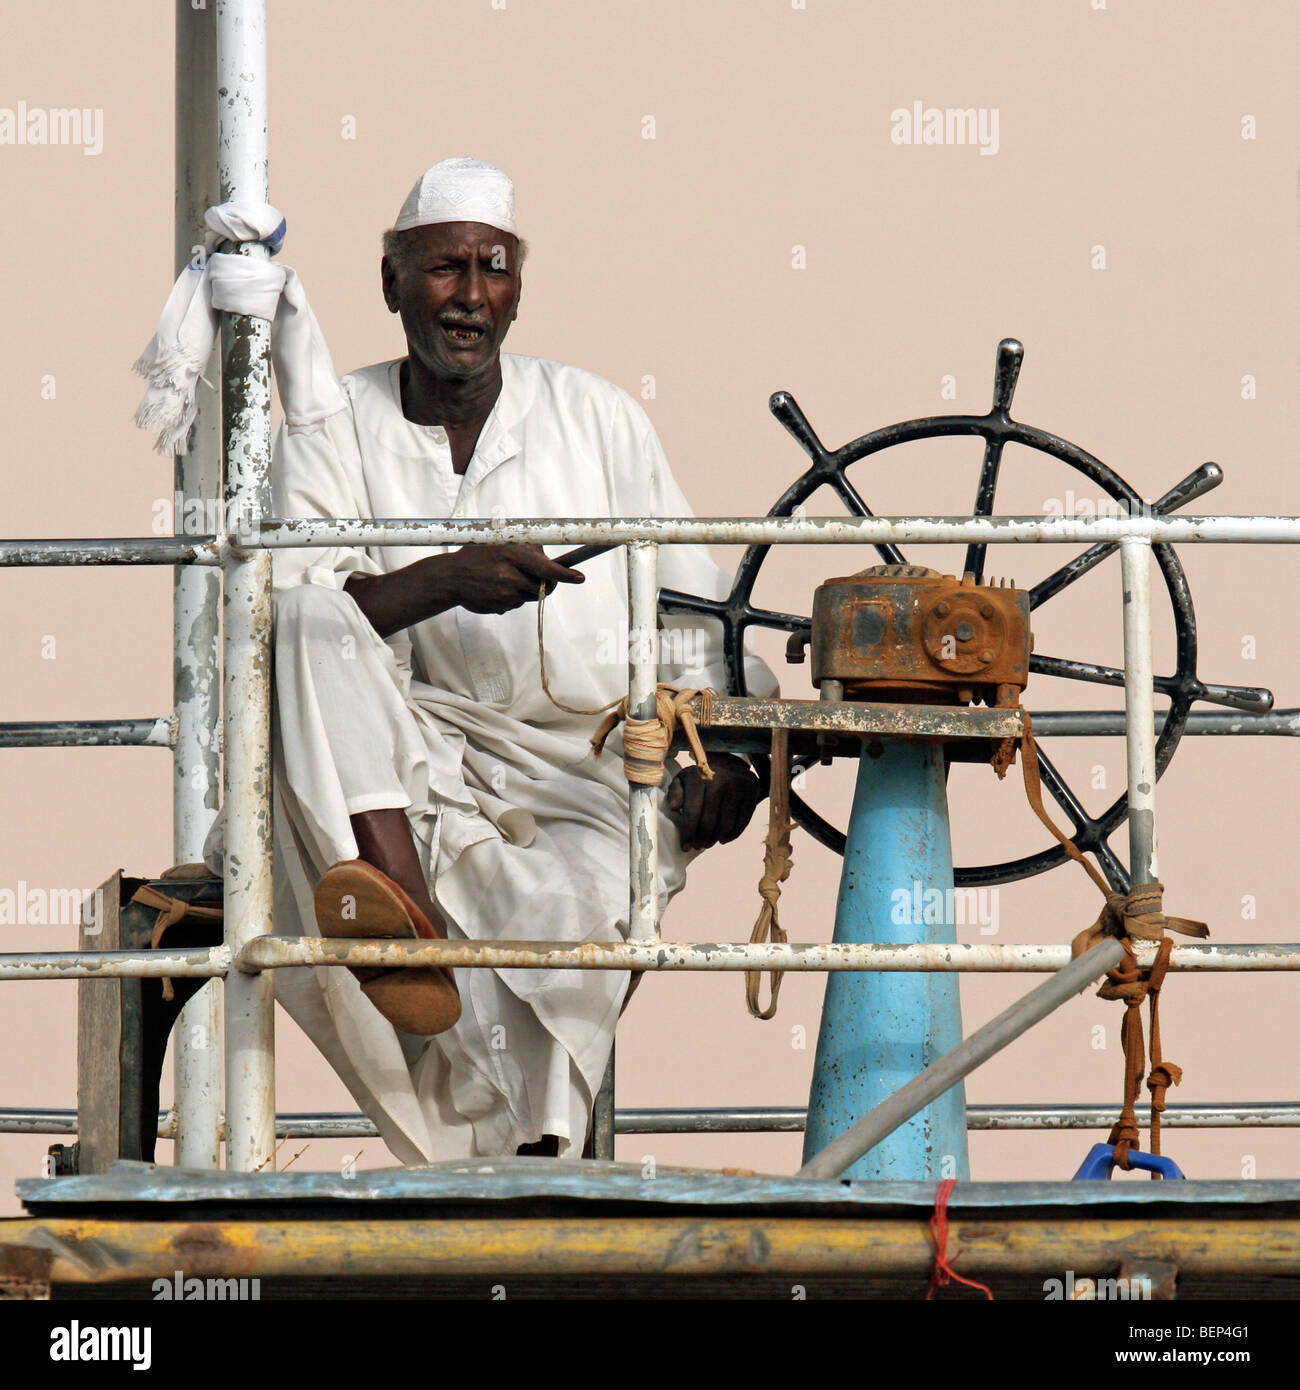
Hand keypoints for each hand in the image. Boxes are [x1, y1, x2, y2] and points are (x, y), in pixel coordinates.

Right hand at [449, 544, 583, 614]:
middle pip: (543, 587)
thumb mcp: (500, 542)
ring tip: (506, 579)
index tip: (579, 578)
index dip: (565, 574)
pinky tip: (496, 589)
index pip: (546, 568)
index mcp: (512, 555)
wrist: (450, 577)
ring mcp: (504, 594)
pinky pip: (516, 604)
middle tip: (542, 579)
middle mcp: (509, 576)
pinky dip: (512, 598)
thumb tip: (549, 559)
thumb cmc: (478, 555)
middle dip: (546, 584)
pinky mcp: (500, 607)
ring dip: (525, 590)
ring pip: (529, 596)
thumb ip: (525, 548)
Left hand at [665, 752, 765, 851]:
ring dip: (716, 838)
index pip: (693, 810)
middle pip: (710, 820)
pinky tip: (723, 838)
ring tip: (708, 843)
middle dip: (702, 838)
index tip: (685, 846)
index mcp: (699, 776)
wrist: (730, 764)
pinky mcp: (751, 793)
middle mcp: (720, 780)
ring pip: (726, 824)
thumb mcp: (683, 779)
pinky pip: (742, 822)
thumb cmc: (701, 778)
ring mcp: (738, 786)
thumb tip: (673, 807)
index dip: (688, 832)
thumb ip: (675, 792)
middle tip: (698, 846)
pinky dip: (732, 835)